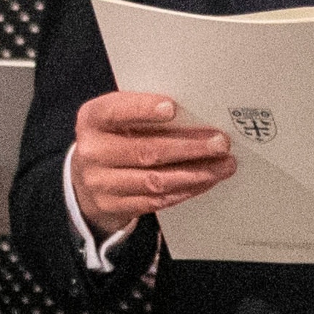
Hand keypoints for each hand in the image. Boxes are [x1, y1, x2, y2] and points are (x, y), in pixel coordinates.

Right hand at [71, 91, 234, 233]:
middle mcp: (92, 151)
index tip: (172, 108)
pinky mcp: (114, 205)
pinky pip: (156, 200)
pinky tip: (207, 180)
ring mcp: (100, 182)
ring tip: (224, 165)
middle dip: (189, 147)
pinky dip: (187, 189)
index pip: (115, 112)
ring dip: (196, 173)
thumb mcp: (122, 119)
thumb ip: (147, 114)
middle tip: (220, 143)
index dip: (142, 110)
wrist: (89, 177)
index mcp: (92, 119)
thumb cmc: (117, 138)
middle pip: (145, 151)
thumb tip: (198, 113)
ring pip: (154, 180)